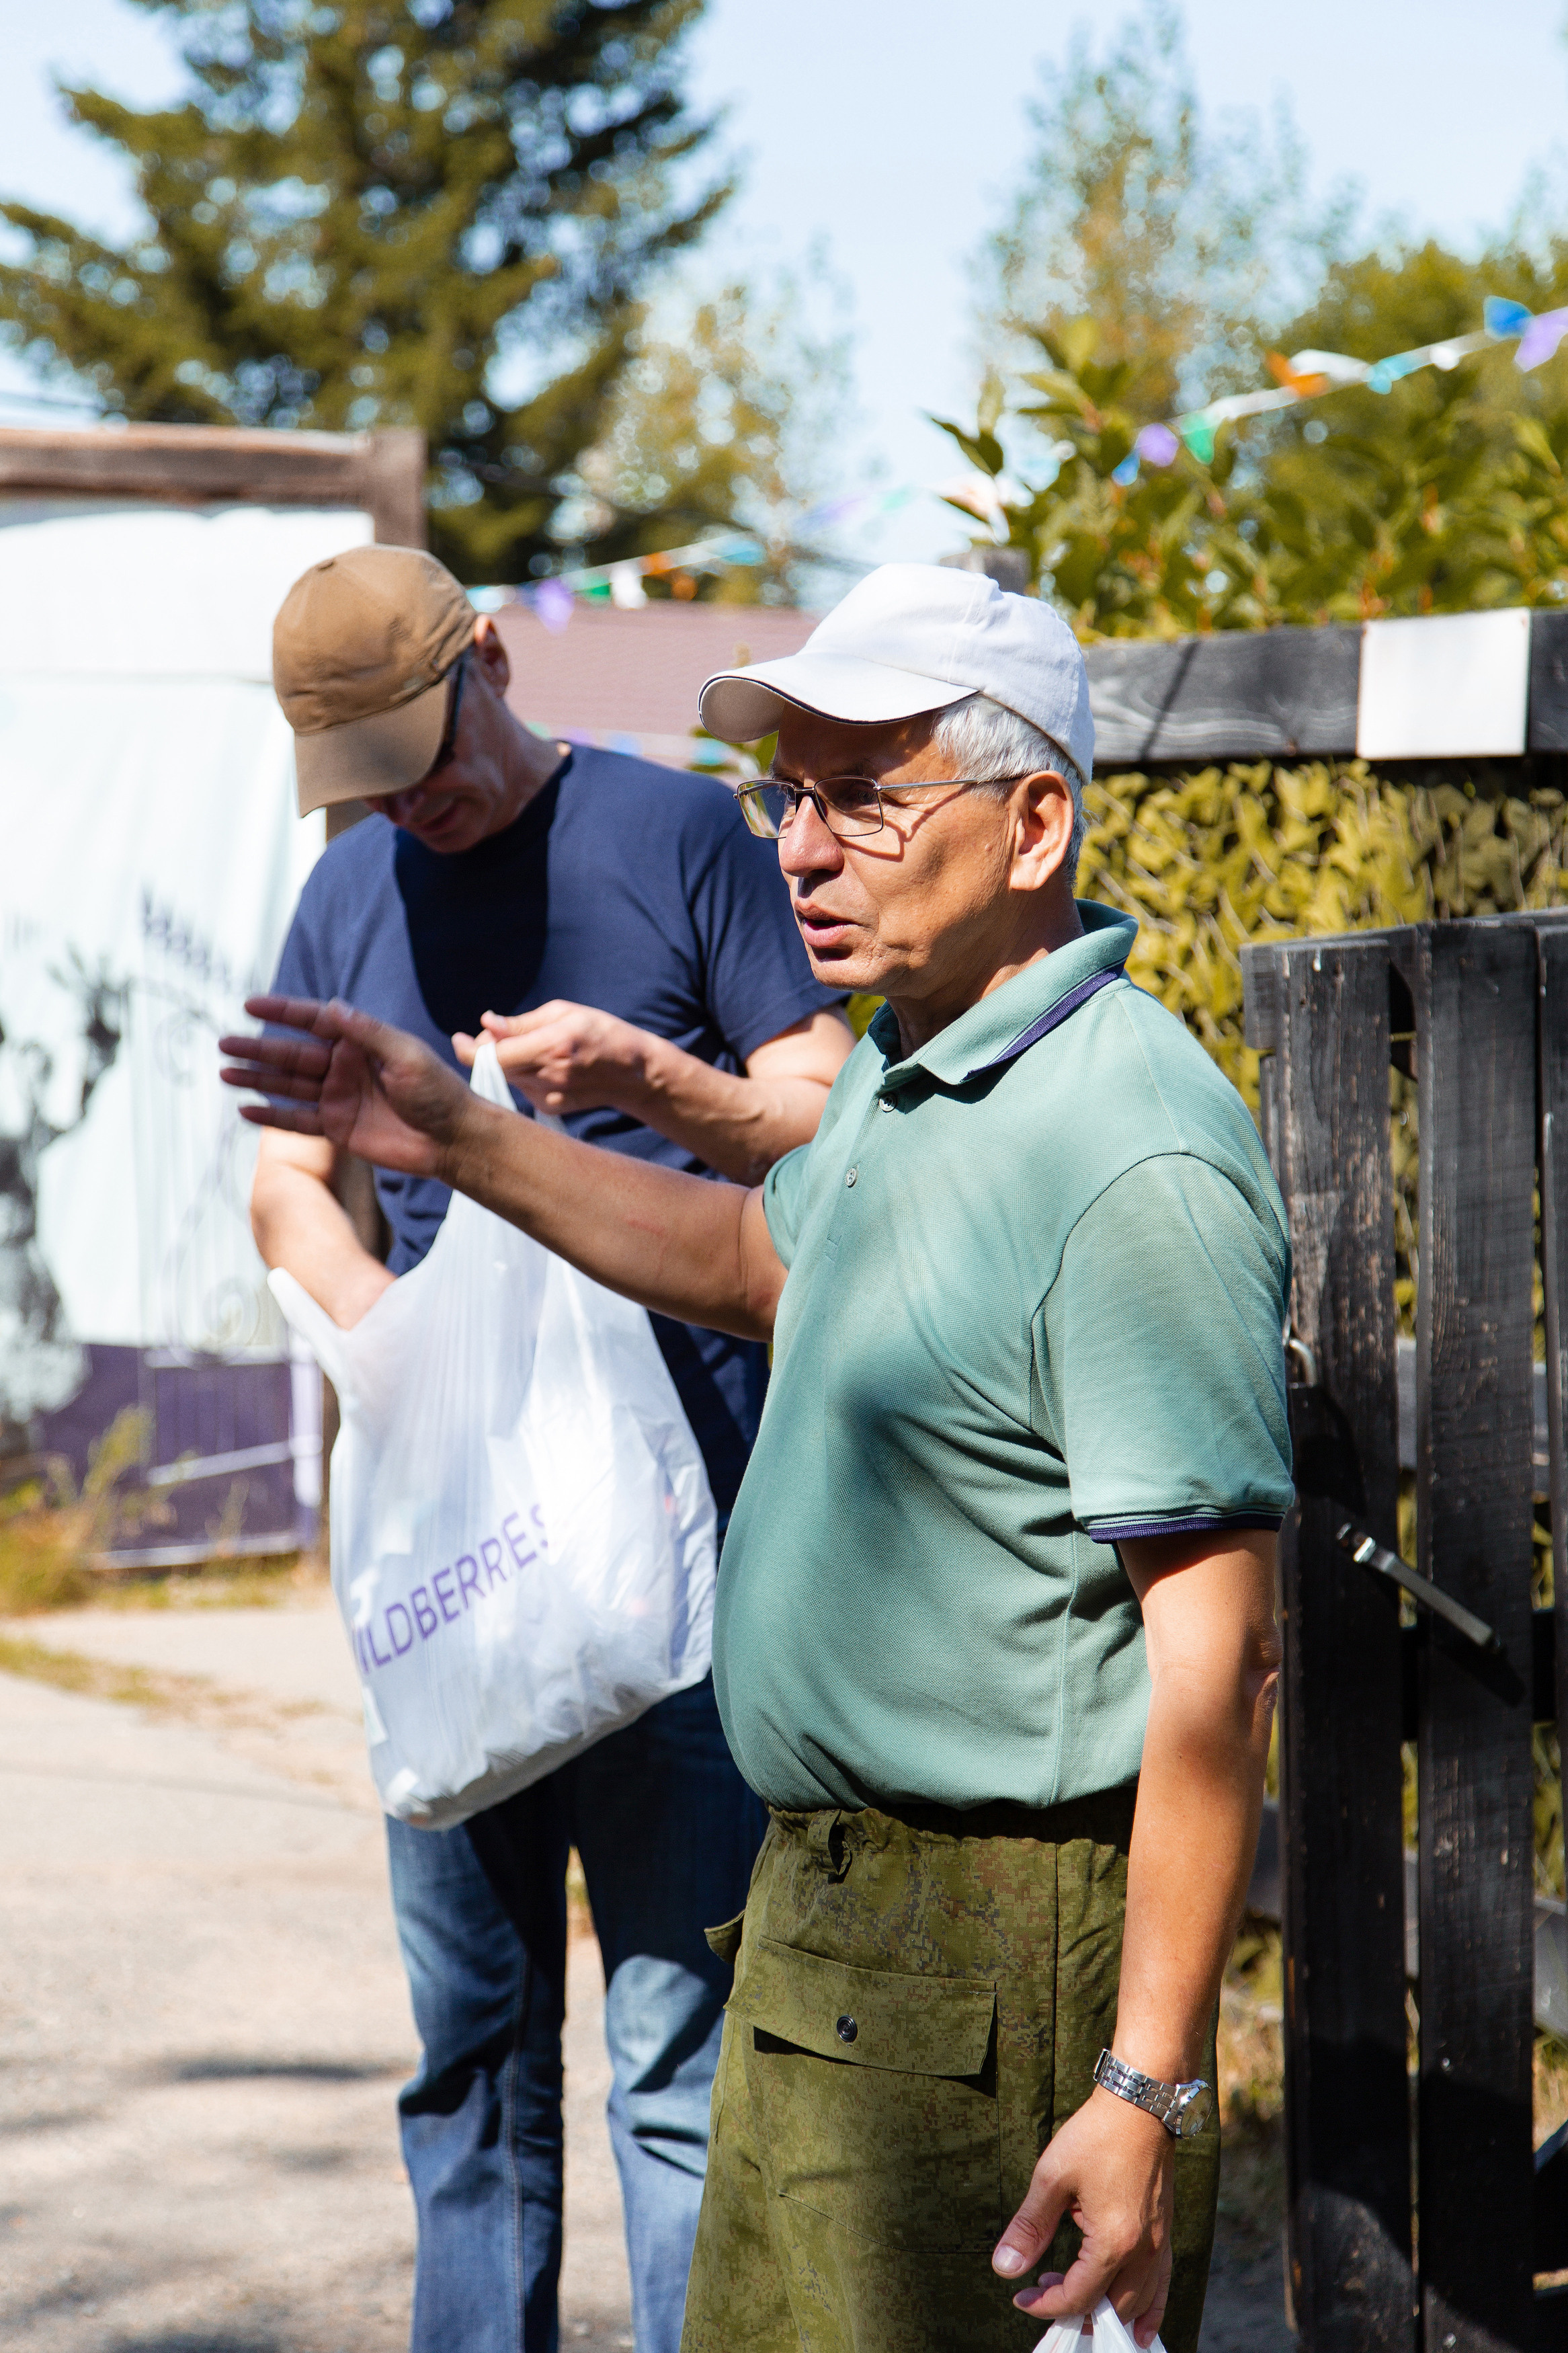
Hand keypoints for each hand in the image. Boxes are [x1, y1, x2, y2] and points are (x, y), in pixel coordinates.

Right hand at [220, 996, 475, 1180]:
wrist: (453, 1139)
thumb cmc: (438, 1092)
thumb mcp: (405, 1055)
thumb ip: (367, 1033)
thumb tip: (333, 1007)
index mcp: (360, 1042)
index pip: (314, 1021)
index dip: (282, 1012)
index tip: (250, 1005)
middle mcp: (344, 1067)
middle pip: (292, 1055)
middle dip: (258, 1049)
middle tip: (224, 1042)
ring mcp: (338, 1097)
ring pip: (289, 1086)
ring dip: (257, 1080)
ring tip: (224, 1073)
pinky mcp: (337, 1128)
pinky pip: (298, 1121)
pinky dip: (272, 1116)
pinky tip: (245, 1109)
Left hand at [453, 1002, 654, 1116]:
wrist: (635, 1074)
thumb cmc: (602, 1033)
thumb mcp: (564, 1013)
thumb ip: (521, 1022)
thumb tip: (485, 1022)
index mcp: (549, 1045)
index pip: (491, 1055)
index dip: (467, 1048)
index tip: (459, 1037)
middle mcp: (546, 1074)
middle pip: (493, 1066)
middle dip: (487, 1049)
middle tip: (497, 1033)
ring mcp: (547, 1095)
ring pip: (507, 1077)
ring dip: (507, 1061)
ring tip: (533, 1047)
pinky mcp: (549, 1107)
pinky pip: (521, 1088)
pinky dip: (523, 1074)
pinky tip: (546, 1066)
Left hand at [991, 2087, 1173, 2346]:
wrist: (1140, 2103)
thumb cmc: (1097, 2134)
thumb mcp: (1052, 2177)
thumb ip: (1030, 2226)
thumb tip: (1005, 2266)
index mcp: (1113, 2242)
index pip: (1078, 2295)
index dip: (1046, 2304)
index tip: (1022, 2296)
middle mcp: (1143, 2252)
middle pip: (1109, 2307)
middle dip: (1074, 2311)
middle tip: (1043, 2295)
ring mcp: (1160, 2245)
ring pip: (1138, 2304)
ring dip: (1107, 2314)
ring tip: (1080, 2311)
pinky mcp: (1166, 2233)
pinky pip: (1162, 2287)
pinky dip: (1150, 2312)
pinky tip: (1140, 2328)